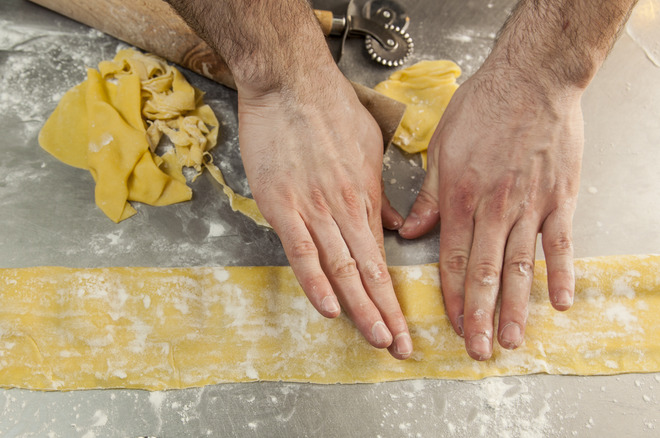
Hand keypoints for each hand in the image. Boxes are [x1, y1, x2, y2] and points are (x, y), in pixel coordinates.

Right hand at [237, 68, 412, 359]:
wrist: (291, 81)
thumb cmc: (330, 109)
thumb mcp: (367, 147)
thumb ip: (378, 190)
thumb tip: (391, 222)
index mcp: (365, 197)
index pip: (381, 260)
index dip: (392, 298)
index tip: (403, 327)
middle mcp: (344, 208)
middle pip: (368, 271)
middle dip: (384, 314)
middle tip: (398, 348)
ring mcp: (314, 208)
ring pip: (341, 267)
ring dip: (360, 307)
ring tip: (376, 339)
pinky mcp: (282, 204)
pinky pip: (301, 250)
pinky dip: (315, 282)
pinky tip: (329, 309)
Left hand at [399, 65, 583, 359]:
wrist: (532, 78)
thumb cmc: (482, 108)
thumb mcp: (441, 148)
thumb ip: (428, 196)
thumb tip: (410, 232)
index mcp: (460, 199)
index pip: (451, 260)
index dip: (449, 297)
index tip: (450, 326)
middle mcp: (494, 209)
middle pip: (484, 272)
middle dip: (479, 316)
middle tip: (479, 351)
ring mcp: (530, 206)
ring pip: (520, 266)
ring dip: (516, 306)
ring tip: (513, 340)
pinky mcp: (560, 197)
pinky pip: (561, 242)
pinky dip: (562, 273)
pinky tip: (560, 302)